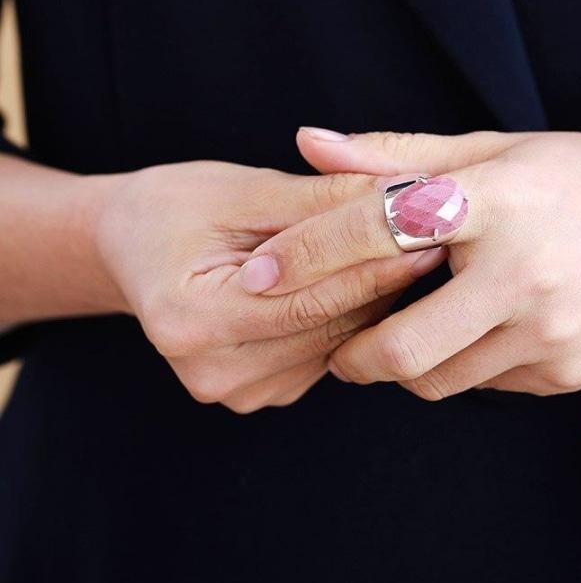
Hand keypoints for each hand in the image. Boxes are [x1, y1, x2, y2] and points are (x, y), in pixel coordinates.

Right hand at [95, 161, 444, 411]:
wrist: (133, 247)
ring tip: (419, 250)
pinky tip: (376, 280)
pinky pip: (327, 353)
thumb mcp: (242, 189)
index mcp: (190, 320)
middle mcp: (211, 372)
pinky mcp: (260, 394)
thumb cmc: (177, 207)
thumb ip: (318, 199)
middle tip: (444, 234)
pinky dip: (355, 316)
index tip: (430, 231)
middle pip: (329, 326)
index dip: (375, 263)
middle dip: (388, 278)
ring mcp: (237, 392)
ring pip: (338, 343)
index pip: (309, 298)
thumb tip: (398, 195)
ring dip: (379, 299)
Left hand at [243, 127, 580, 399]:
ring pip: (439, 381)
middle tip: (340, 345)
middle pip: (400, 350)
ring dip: (409, 363)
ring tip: (420, 326)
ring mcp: (554, 335)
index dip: (306, 258)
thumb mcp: (499, 150)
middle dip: (353, 356)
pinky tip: (490, 328)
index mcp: (499, 201)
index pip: (377, 232)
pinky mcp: (571, 374)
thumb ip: (399, 154)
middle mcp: (527, 275)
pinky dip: (468, 366)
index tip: (257, 280)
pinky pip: (489, 386)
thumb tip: (308, 142)